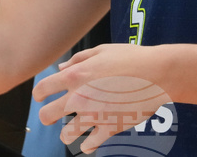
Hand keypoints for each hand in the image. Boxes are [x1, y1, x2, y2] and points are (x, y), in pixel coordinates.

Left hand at [33, 44, 171, 153]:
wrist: (158, 73)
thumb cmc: (131, 58)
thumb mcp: (102, 51)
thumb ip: (78, 60)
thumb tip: (61, 68)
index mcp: (75, 76)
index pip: (42, 89)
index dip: (39, 93)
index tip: (42, 96)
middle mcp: (79, 97)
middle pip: (47, 116)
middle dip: (46, 116)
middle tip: (52, 115)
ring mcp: (94, 115)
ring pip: (66, 134)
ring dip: (67, 133)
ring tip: (71, 131)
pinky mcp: (109, 128)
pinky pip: (90, 145)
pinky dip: (88, 145)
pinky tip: (89, 141)